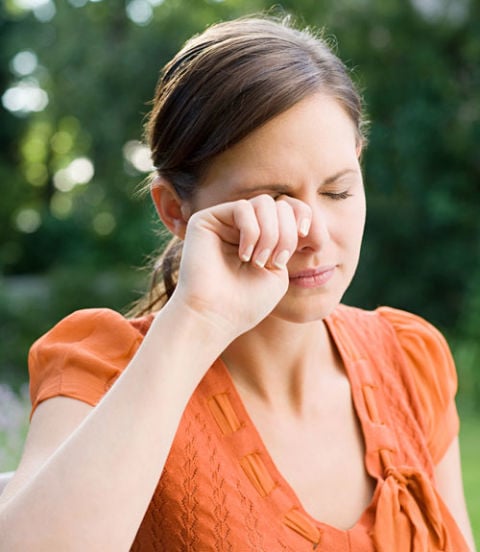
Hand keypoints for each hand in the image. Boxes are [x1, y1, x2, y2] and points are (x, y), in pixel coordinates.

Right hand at [169, 194, 311, 340]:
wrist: (215, 318)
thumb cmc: (247, 303)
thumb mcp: (279, 271)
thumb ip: (286, 240)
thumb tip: (292, 211)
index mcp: (261, 237)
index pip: (290, 210)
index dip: (305, 220)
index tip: (314, 245)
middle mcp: (242, 226)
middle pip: (280, 205)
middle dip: (288, 234)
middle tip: (277, 262)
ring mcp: (224, 222)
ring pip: (264, 203)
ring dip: (271, 234)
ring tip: (259, 261)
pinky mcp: (206, 220)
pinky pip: (243, 208)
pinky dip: (251, 232)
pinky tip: (244, 256)